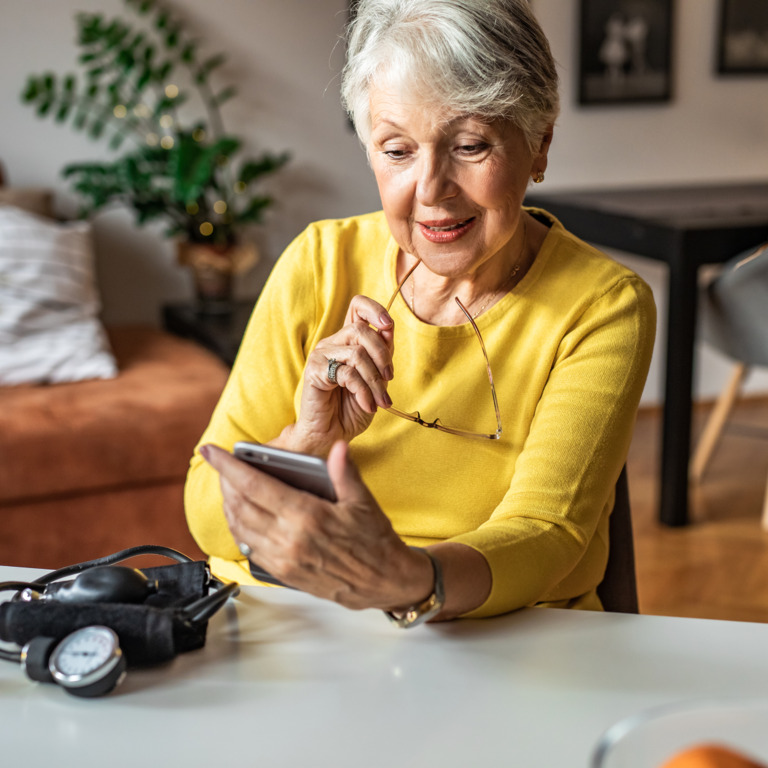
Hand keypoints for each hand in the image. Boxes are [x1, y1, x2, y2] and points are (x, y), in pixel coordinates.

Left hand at [201, 441, 434, 610]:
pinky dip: (239, 529)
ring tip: (229, 488)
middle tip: (221, 465)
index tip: (211, 451)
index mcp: (307, 516)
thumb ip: (344, 472)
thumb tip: (337, 447)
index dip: (228, 466)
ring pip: (240, 528)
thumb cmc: (375, 541)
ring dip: (228, 505)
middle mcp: (289, 539)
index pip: (255, 485)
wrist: (384, 582)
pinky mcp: (283, 574)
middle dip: (225, 482)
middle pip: (240, 505)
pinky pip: (250, 548)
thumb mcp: (363, 501)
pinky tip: (243, 517)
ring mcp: (284, 559)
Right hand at [281, 296, 394, 455]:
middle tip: (389, 379)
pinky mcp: (314, 372)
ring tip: (380, 400)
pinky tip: (367, 405)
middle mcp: (332, 344)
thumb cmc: (351, 408)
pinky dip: (363, 391)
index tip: (388, 326)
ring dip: (375, 381)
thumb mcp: (376, 380)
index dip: (375, 309)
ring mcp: (321, 356)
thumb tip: (388, 329)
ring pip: (357, 353)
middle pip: (361, 330)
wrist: (331, 434)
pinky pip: (347, 374)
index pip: (357, 307)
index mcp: (347, 341)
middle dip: (382, 356)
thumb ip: (382, 355)